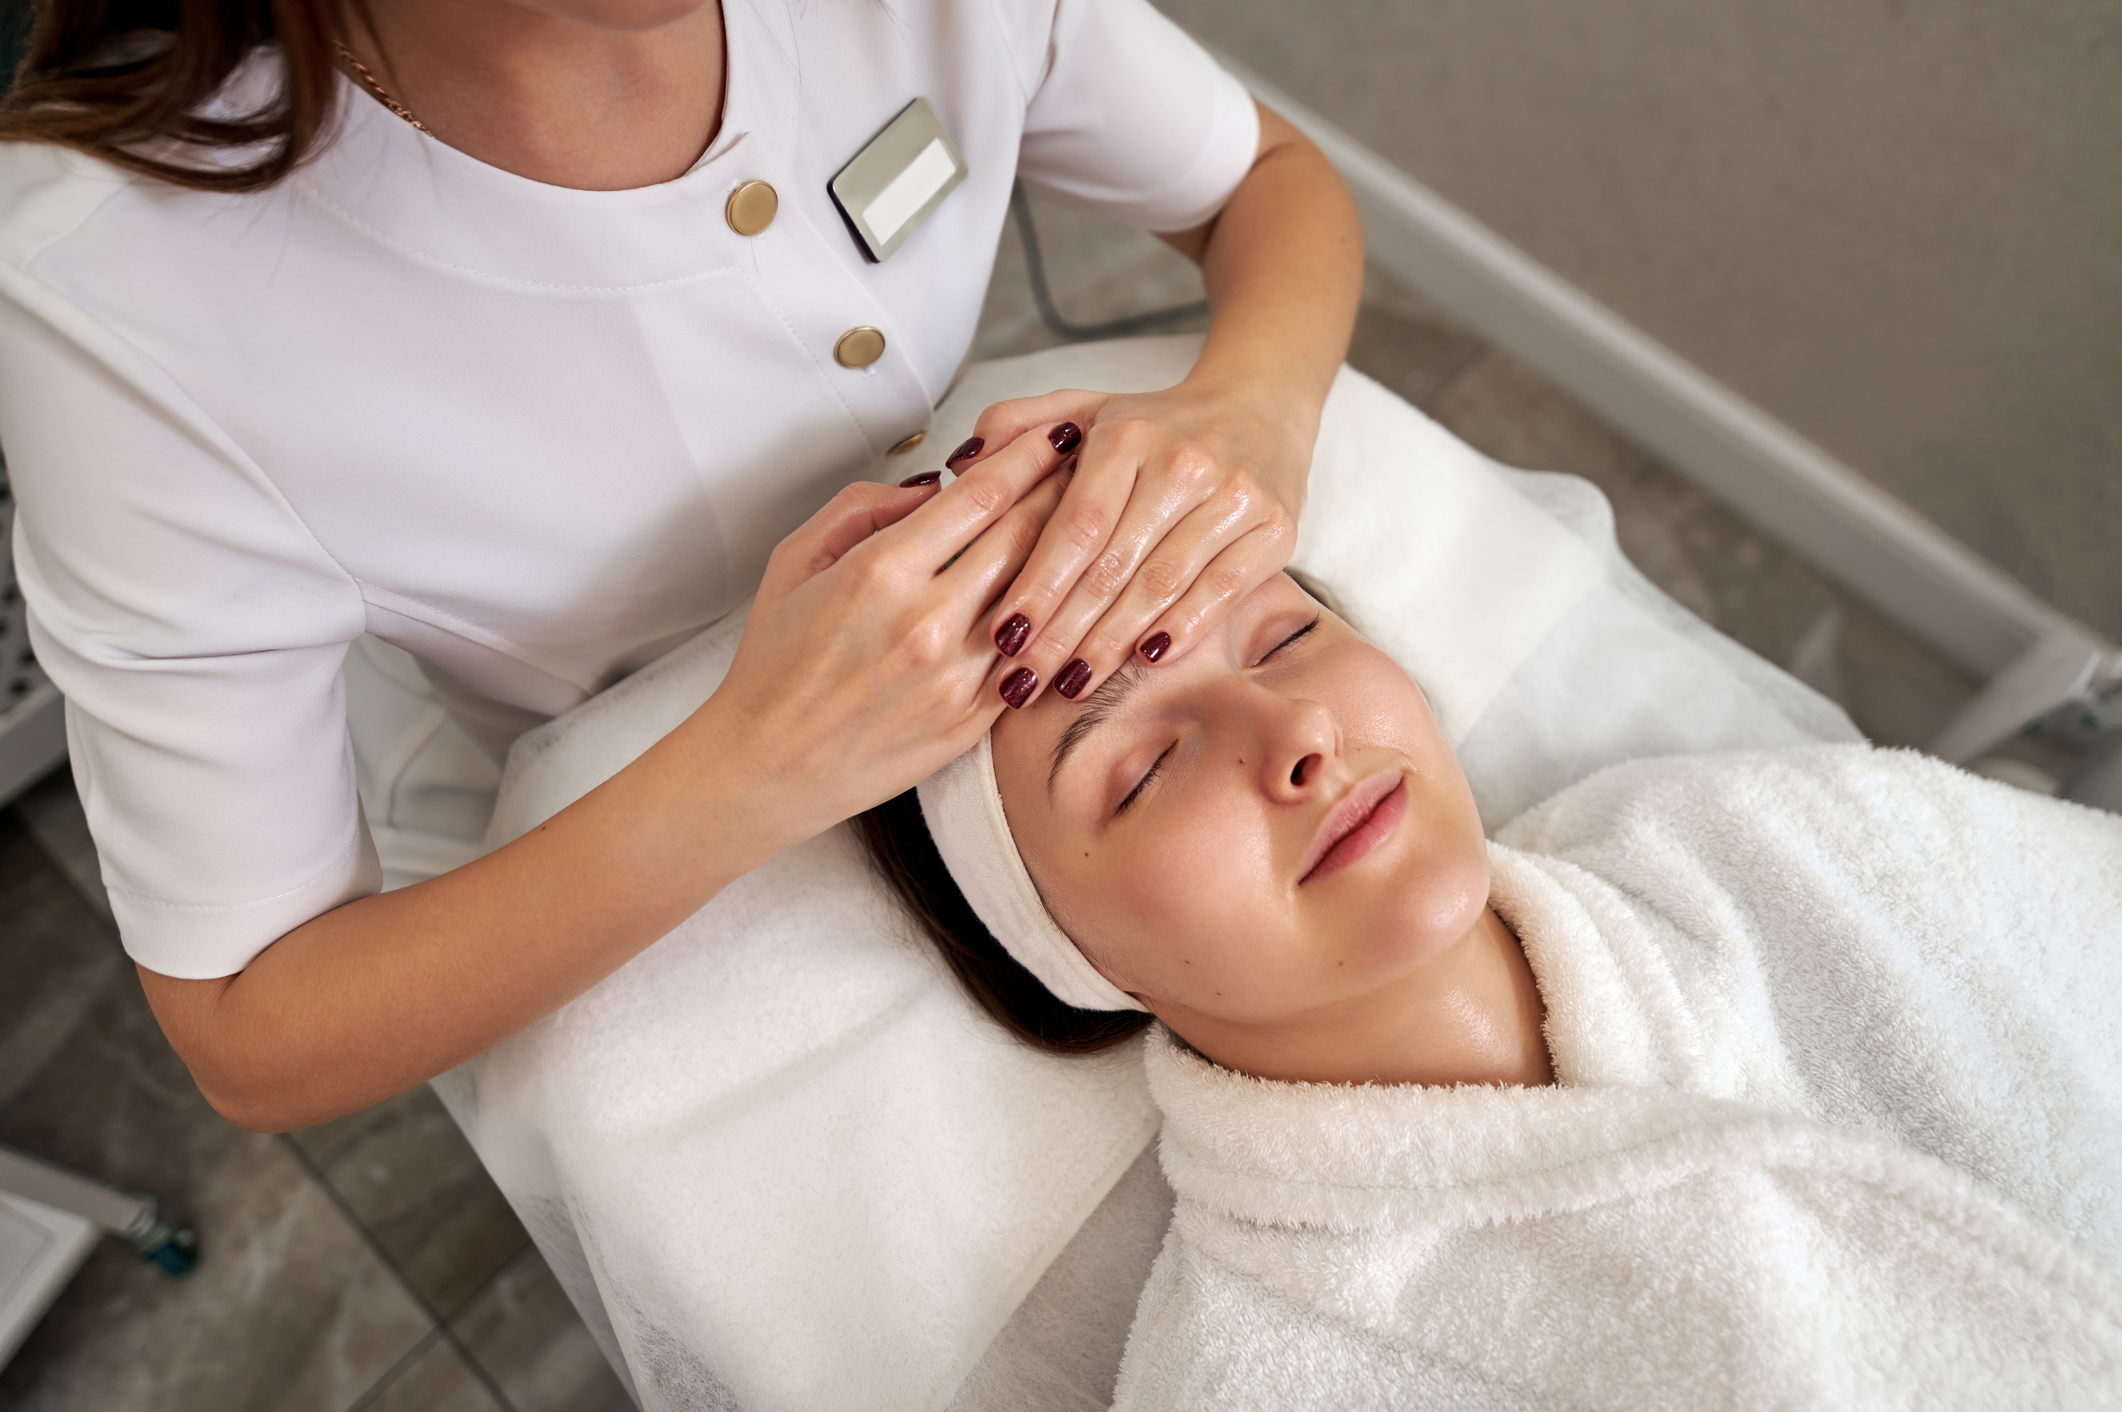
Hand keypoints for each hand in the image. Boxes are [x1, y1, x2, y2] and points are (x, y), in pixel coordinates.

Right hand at [697, 428, 1076, 848]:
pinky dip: (1058, 623)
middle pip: (1028, 537)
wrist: (767, 767)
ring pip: (1042, 598)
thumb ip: (863, 507)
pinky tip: (1071, 599)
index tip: (1056, 435)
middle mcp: (925, 621)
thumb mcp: (794, 561)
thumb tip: (932, 485)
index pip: (983, 496)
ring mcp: (956, 676)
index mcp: (880, 572)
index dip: (1030, 456)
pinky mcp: (973, 722)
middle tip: (1089, 469)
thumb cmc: (775, 664)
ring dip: (1071, 557)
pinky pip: (1033, 658)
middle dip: (1064, 493)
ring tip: (1091, 528)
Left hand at [950, 378, 1313, 708]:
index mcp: (1127, 435)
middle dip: (1062, 632)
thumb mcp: (1086, 408)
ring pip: (1161, 585)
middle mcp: (1183, 463)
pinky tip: (1146, 661)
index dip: (1038, 586)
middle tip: (1022, 682)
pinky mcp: (1275, 528)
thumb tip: (960, 464)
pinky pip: (1222, 590)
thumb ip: (1019, 426)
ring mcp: (1234, 496)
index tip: (1003, 637)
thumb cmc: (1157, 424)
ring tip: (1069, 685)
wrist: (1261, 403)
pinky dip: (1183, 629)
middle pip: (1112, 565)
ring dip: (1112, 643)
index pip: (1075, 525)